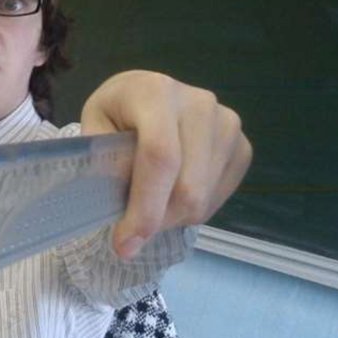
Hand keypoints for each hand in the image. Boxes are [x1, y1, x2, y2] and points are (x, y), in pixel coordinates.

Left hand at [81, 70, 251, 258]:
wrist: (150, 94)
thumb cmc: (116, 114)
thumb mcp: (95, 128)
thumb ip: (104, 163)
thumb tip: (123, 208)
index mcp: (156, 92)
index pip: (159, 156)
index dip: (145, 207)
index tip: (126, 245)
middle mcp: (200, 104)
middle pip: (186, 187)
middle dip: (156, 221)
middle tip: (130, 232)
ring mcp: (228, 125)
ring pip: (203, 199)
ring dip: (172, 218)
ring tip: (150, 201)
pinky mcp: (242, 146)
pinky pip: (218, 198)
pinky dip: (191, 211)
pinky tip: (172, 193)